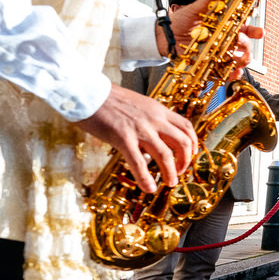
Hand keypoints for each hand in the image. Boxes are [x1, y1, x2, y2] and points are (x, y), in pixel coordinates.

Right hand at [73, 84, 197, 193]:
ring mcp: (140, 128)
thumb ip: (148, 118)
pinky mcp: (122, 138)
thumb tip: (153, 135)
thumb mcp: (137, 104)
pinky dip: (145, 178)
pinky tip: (149, 188)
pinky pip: (138, 162)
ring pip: (165, 155)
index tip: (190, 155)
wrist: (86, 91)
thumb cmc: (107, 98)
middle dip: (185, 161)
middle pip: (182, 142)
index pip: (185, 127)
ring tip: (170, 183)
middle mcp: (154, 119)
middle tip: (180, 171)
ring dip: (171, 172)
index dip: (192, 144)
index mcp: (158, 110)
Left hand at [162, 0, 263, 81]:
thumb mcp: (193, 10)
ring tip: (237, 57)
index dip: (255, 31)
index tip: (260, 32)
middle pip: (246, 46)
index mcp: (225, 27)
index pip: (245, 29)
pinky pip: (227, 72)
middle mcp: (225, 41)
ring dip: (243, 59)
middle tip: (239, 39)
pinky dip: (233, 74)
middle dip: (247, 44)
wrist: (165, 36)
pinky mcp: (212, 65)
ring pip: (240, 60)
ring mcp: (220, 54)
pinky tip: (234, 72)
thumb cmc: (179, 22)